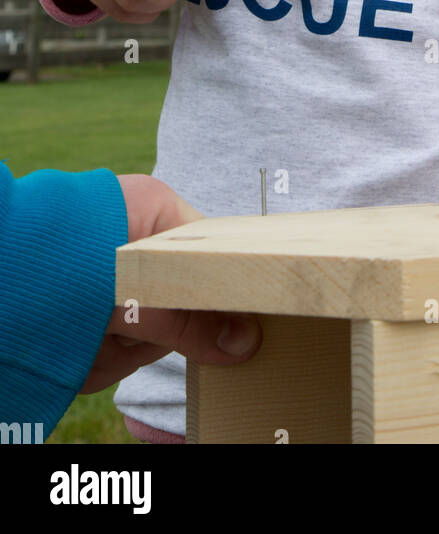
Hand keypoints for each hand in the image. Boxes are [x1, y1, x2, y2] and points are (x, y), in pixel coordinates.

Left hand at [79, 175, 261, 393]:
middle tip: (120, 329)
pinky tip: (76, 349)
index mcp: (156, 210)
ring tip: (87, 337)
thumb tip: (247, 341)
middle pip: (182, 302)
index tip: (227, 326)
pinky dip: (97, 358)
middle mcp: (136, 239)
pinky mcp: (90, 311)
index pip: (213, 252)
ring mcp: (112, 276)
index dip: (218, 291)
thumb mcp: (135, 295)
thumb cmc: (61, 268)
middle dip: (150, 331)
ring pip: (148, 332)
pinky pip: (116, 346)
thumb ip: (192, 319)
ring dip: (118, 349)